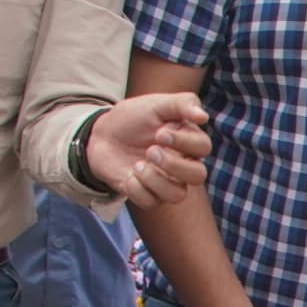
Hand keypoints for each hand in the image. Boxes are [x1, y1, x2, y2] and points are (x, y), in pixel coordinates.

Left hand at [86, 92, 211, 208]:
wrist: (102, 136)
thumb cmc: (133, 118)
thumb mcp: (156, 104)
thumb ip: (181, 104)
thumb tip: (203, 116)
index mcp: (188, 141)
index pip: (203, 147)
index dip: (184, 142)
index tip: (159, 133)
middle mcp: (182, 164)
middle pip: (198, 176)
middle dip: (173, 165)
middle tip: (150, 151)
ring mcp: (167, 182)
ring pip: (177, 195)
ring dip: (155, 180)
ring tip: (137, 165)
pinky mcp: (149, 195)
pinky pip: (151, 202)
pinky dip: (136, 188)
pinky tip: (129, 175)